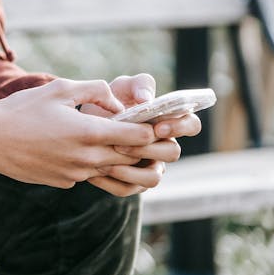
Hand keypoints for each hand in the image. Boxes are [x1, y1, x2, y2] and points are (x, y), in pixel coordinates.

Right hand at [0, 78, 154, 189]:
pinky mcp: (64, 182)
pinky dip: (95, 165)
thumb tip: (117, 103)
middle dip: (147, 148)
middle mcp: (87, 158)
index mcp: (89, 133)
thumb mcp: (60, 88)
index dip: (152, 129)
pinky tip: (83, 151)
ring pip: (114, 170)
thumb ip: (95, 90)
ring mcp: (76, 174)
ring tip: (125, 147)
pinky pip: (90, 175)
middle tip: (156, 138)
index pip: (139, 136)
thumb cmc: (22, 109)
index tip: (157, 122)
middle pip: (133, 158)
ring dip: (123, 160)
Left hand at [78, 73, 202, 196]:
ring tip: (108, 158)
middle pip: (173, 153)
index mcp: (167, 122)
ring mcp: (150, 166)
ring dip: (131, 170)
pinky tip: (95, 171)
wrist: (82, 126)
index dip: (180, 127)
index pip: (191, 124)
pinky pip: (128, 189)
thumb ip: (138, 85)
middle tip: (123, 144)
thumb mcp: (122, 87)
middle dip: (149, 149)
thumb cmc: (111, 103)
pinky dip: (112, 181)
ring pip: (153, 178)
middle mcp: (163, 146)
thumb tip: (145, 99)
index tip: (158, 127)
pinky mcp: (133, 183)